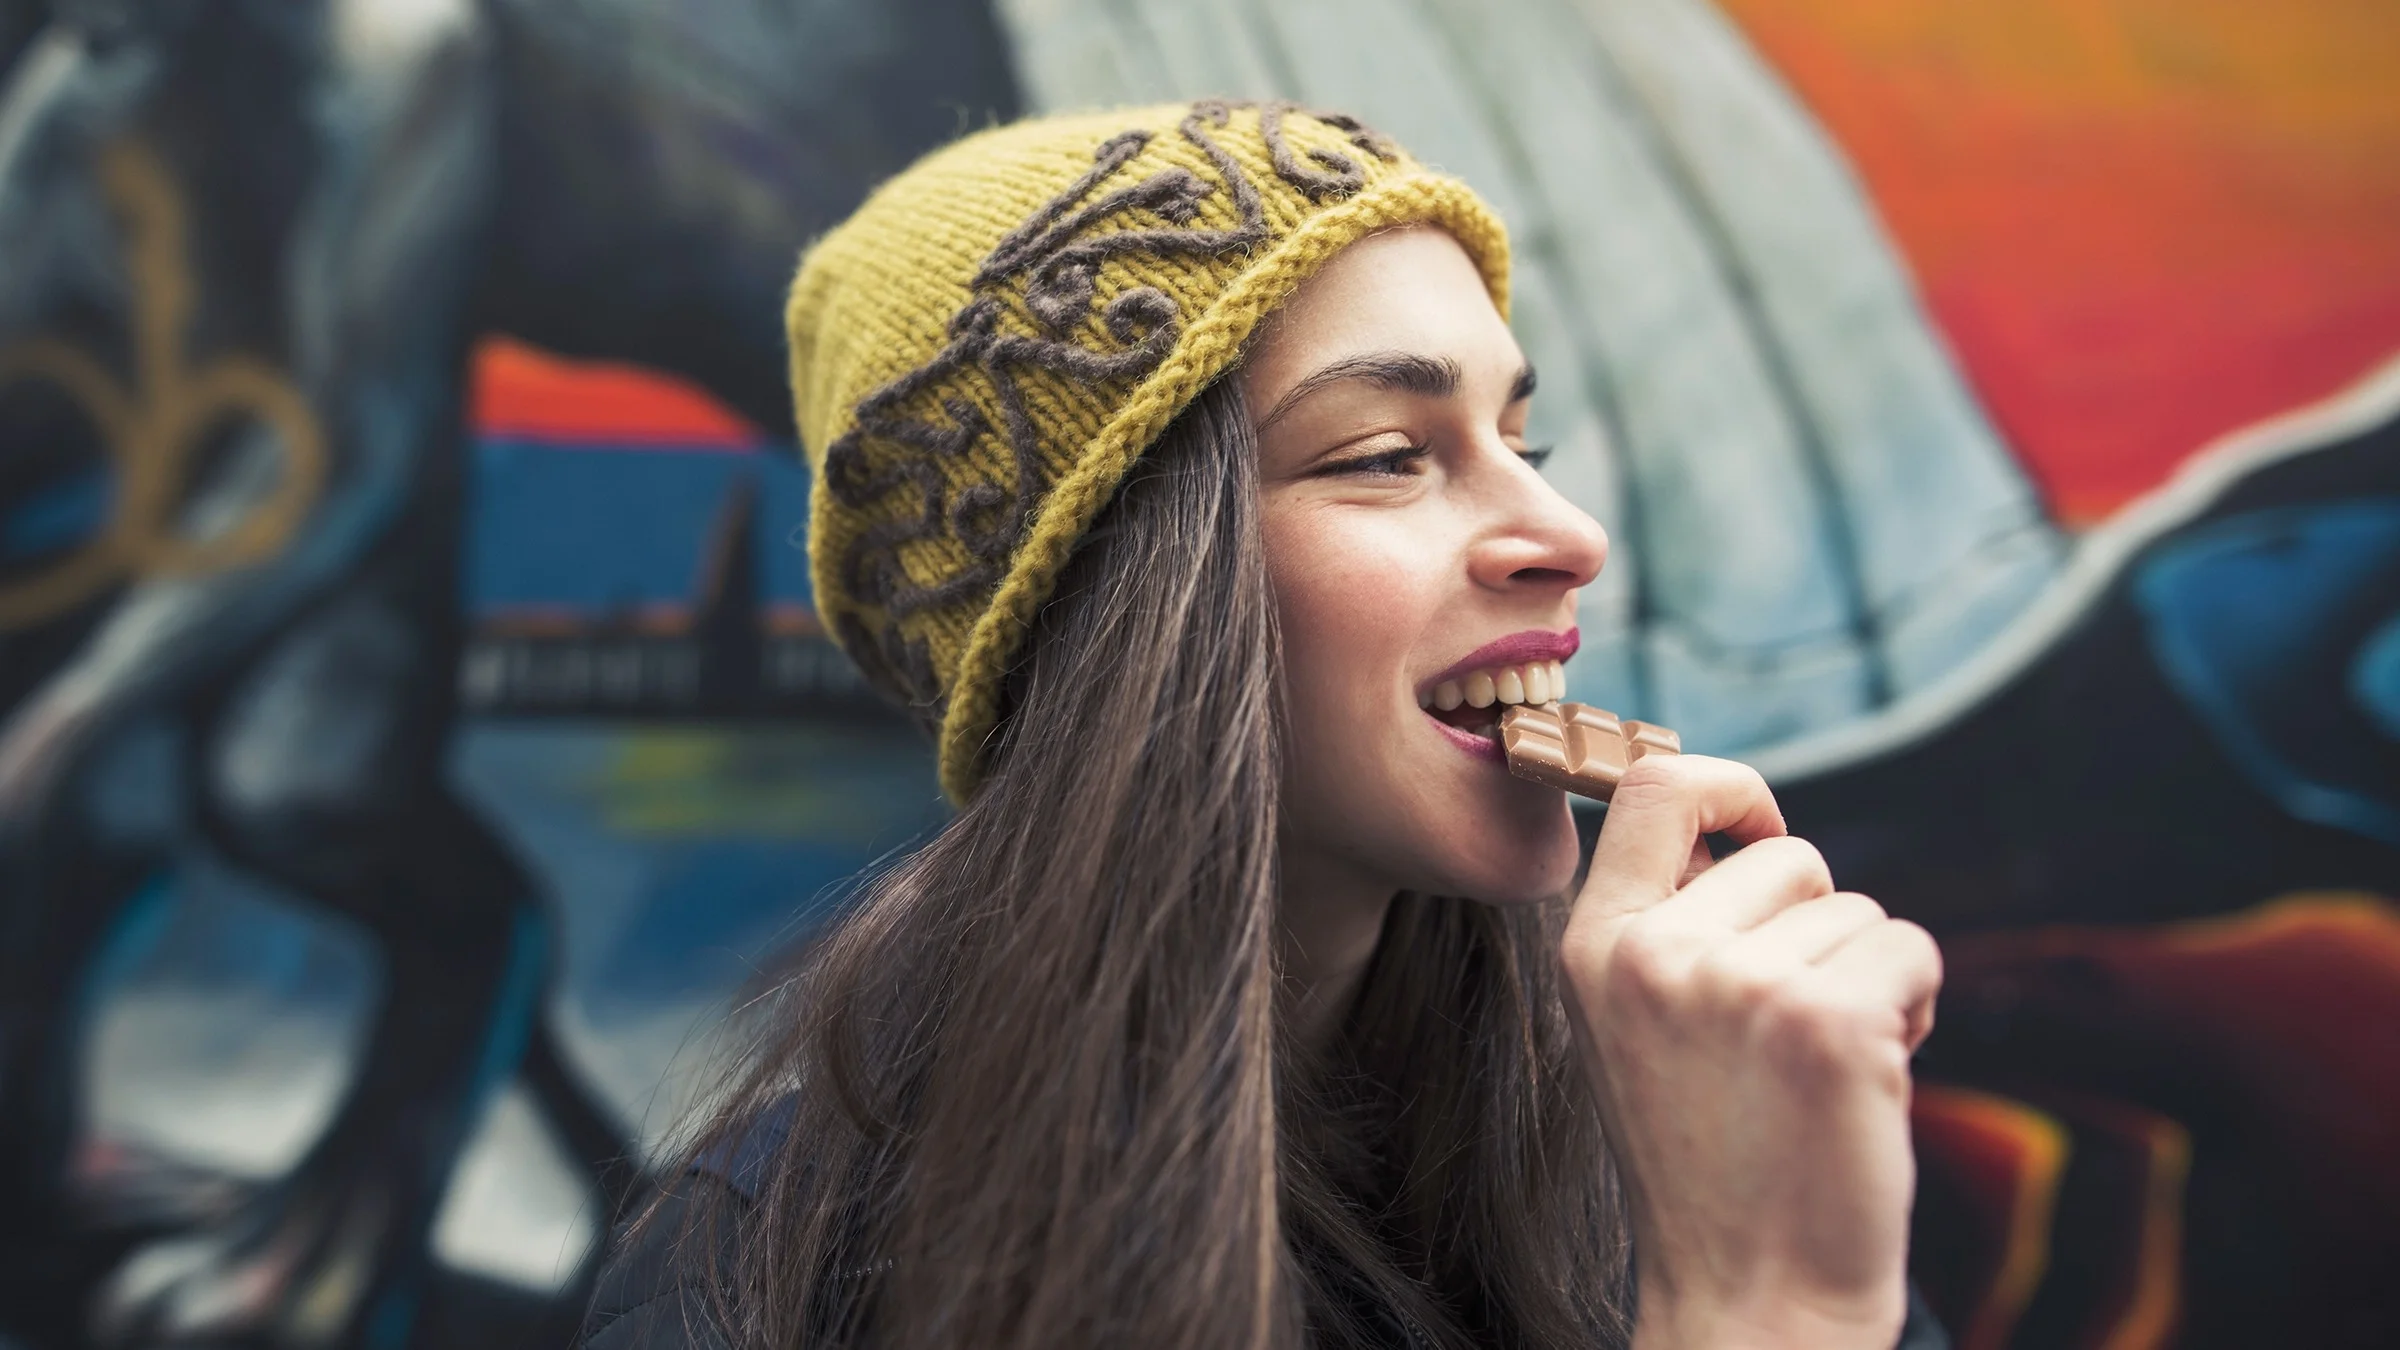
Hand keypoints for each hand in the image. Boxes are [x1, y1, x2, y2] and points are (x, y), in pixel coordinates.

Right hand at [1560, 755, 1940, 1349]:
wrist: (1751, 1299)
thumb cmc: (1715, 1162)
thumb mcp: (1645, 1027)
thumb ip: (1676, 927)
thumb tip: (1750, 831)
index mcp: (1596, 948)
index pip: (1653, 785)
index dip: (1728, 787)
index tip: (1762, 832)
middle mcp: (1655, 955)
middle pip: (1788, 854)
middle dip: (1818, 923)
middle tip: (1793, 1024)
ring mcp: (1739, 986)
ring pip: (1857, 910)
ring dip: (1867, 977)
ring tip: (1820, 1070)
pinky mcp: (1828, 1023)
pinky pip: (1912, 950)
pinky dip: (1916, 1007)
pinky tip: (1867, 1081)